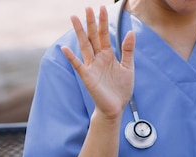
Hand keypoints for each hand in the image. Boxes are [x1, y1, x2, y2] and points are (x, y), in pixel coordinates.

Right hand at [61, 6, 135, 120]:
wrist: (116, 108)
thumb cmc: (121, 89)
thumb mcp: (128, 67)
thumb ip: (128, 50)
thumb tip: (130, 32)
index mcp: (108, 55)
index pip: (104, 35)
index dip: (103, 22)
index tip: (102, 8)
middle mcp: (98, 58)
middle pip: (93, 37)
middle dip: (91, 22)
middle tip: (87, 7)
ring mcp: (92, 67)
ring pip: (84, 46)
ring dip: (80, 32)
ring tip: (74, 18)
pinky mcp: (88, 78)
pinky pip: (78, 66)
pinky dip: (71, 58)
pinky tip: (65, 49)